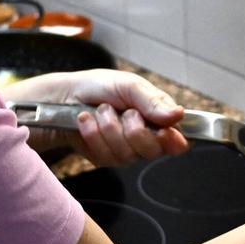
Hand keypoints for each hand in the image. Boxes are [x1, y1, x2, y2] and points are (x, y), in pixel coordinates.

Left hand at [0, 69, 190, 165]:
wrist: (65, 96)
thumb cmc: (100, 86)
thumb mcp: (129, 85)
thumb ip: (153, 101)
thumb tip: (178, 115)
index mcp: (158, 118)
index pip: (179, 140)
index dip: (174, 141)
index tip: (164, 133)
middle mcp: (145, 137)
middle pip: (154, 150)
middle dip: (135, 130)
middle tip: (125, 113)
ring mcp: (125, 150)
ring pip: (128, 154)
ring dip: (110, 128)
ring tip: (100, 111)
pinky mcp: (105, 158)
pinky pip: (106, 156)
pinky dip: (94, 135)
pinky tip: (87, 122)